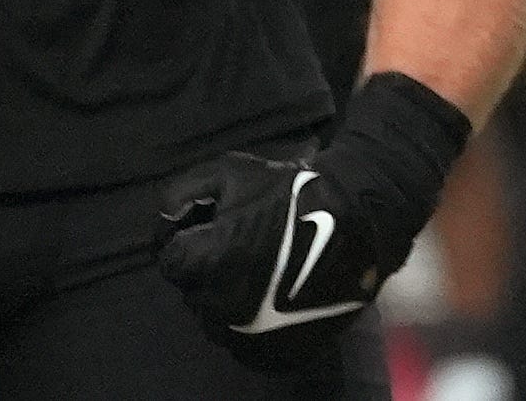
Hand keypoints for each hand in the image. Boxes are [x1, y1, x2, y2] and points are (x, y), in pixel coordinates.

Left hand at [155, 73, 469, 370]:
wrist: (361, 217)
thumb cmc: (293, 192)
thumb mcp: (232, 172)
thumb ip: (182, 194)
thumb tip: (165, 224)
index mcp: (212, 263)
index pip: (172, 260)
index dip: (190, 238)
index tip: (214, 226)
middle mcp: (226, 307)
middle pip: (194, 292)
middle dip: (208, 267)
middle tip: (242, 242)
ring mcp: (252, 335)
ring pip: (217, 320)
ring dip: (227, 296)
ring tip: (261, 267)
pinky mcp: (277, 352)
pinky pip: (245, 343)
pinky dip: (251, 322)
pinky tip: (273, 293)